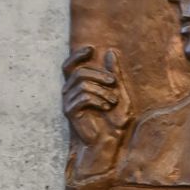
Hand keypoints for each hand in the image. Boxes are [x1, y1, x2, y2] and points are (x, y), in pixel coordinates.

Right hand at [61, 45, 130, 174]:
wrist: (111, 141)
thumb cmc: (115, 119)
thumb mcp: (120, 91)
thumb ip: (114, 73)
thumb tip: (109, 53)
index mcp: (80, 86)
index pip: (70, 66)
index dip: (77, 56)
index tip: (91, 49)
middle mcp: (70, 92)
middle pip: (79, 72)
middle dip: (98, 74)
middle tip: (114, 82)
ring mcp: (69, 102)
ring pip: (81, 84)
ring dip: (101, 90)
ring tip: (113, 101)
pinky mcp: (70, 112)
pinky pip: (82, 96)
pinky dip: (97, 99)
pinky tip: (106, 106)